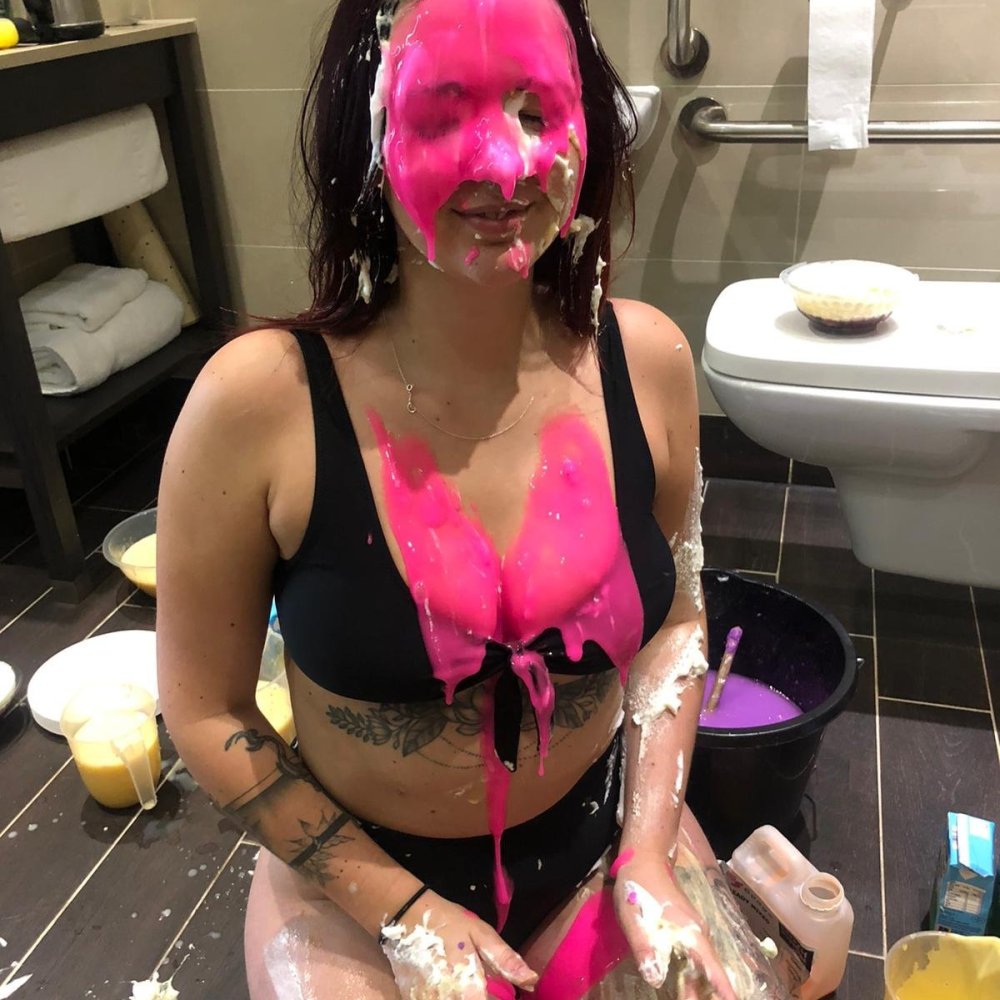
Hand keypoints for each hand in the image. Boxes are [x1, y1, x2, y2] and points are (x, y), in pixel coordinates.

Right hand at [380, 890, 537, 999]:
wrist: (404, 916)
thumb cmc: (448, 923)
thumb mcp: (480, 934)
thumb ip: (504, 960)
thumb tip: (532, 981)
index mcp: (468, 990)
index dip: (500, 999)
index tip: (501, 992)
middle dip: (479, 995)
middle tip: (478, 979)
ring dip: (463, 994)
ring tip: (465, 979)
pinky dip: (447, 995)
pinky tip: (450, 982)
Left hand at [613, 851, 736, 999]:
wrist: (643, 857)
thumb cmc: (638, 886)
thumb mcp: (634, 918)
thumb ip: (645, 948)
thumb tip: (657, 981)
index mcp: (690, 932)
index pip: (712, 966)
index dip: (724, 988)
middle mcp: (698, 931)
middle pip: (708, 969)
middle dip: (709, 992)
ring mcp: (692, 927)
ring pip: (701, 963)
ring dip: (698, 985)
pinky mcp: (684, 925)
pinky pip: (694, 954)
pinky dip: (692, 972)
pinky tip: (683, 983)